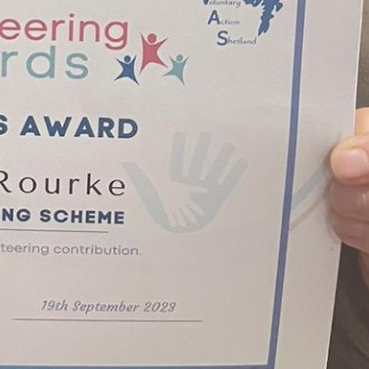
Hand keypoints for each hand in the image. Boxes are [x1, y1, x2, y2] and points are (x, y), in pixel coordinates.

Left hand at [127, 131, 247, 231]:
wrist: (177, 236)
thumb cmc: (161, 217)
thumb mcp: (149, 197)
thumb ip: (140, 180)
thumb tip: (126, 165)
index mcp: (174, 181)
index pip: (177, 161)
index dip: (179, 148)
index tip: (180, 132)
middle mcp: (190, 183)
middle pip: (197, 163)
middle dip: (201, 149)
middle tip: (207, 133)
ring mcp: (203, 190)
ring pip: (213, 171)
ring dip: (220, 159)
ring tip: (228, 144)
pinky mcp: (215, 199)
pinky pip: (226, 185)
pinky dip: (233, 174)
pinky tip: (242, 162)